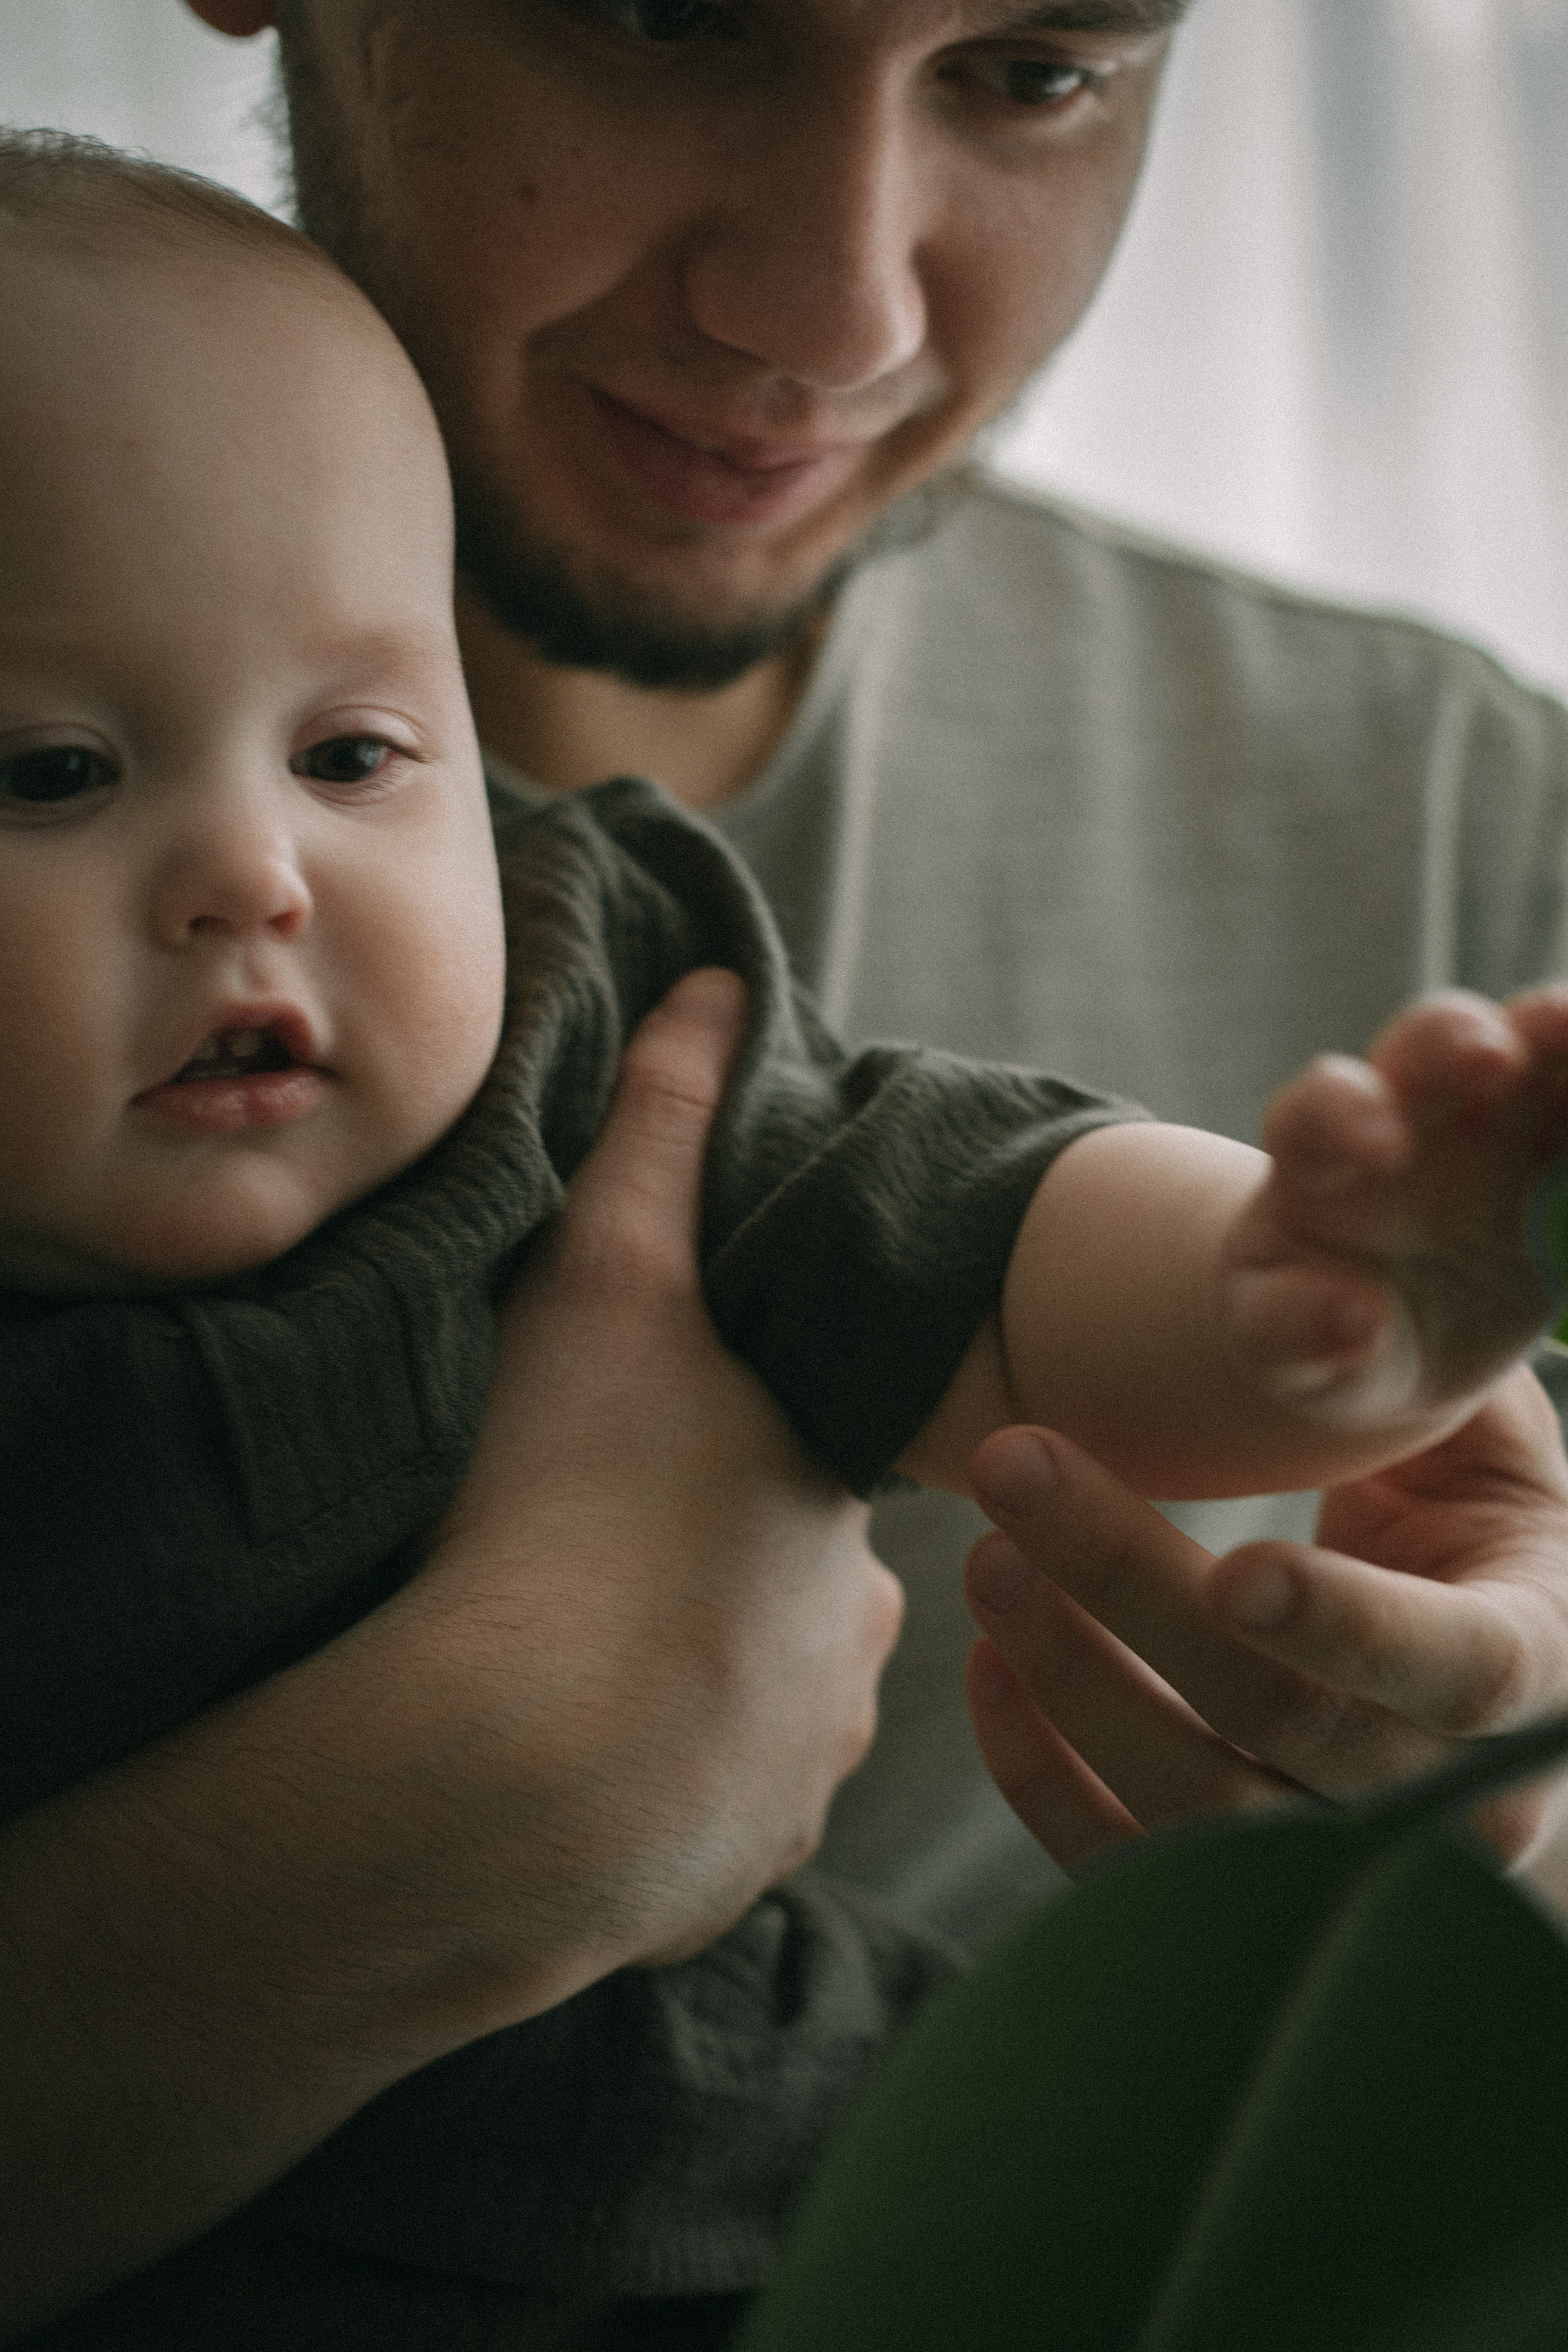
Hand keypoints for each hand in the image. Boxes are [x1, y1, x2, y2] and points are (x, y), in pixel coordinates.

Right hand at [0, 967, 899, 2335]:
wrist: (507, 1776)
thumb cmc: (570, 1503)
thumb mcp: (611, 1278)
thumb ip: (663, 1131)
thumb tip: (718, 986)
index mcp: (837, 1518)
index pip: (810, 1469)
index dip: (730, 1453)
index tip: (646, 1458)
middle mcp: (853, 1659)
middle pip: (791, 1598)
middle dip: (715, 1574)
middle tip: (597, 1556)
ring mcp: (795, 1782)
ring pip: (753, 1713)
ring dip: (683, 1685)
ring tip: (572, 1659)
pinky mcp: (726, 1877)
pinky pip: (699, 1819)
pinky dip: (649, 1790)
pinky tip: (571, 1759)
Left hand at [962, 1365, 1567, 1872]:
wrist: (1459, 1649)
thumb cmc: (1470, 1513)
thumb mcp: (1478, 1433)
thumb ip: (1424, 1370)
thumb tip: (1338, 1313)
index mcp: (1536, 1662)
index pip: (1456, 1669)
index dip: (1347, 1627)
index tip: (1236, 1569)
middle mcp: (1450, 1794)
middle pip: (1279, 1717)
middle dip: (1131, 1586)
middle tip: (1011, 1465)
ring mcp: (1339, 1858)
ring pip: (1191, 1805)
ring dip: (1069, 1677)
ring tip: (987, 1558)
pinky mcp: (1240, 1895)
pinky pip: (1124, 1864)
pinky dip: (1036, 1774)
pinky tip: (988, 1663)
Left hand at [1224, 986, 1567, 1427]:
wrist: (1384, 1339)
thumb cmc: (1312, 1329)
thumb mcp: (1284, 1347)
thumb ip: (1297, 1329)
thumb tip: (1352, 1318)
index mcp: (1317, 1160)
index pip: (1317, 1110)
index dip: (1347, 1112)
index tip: (1385, 1153)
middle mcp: (1404, 1114)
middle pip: (1426, 1045)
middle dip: (1460, 1040)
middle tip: (1495, 1061)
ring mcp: (1486, 1121)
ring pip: (1526, 1046)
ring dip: (1558, 1033)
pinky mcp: (1552, 1146)